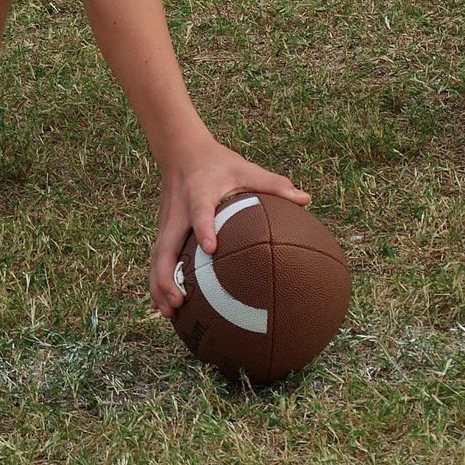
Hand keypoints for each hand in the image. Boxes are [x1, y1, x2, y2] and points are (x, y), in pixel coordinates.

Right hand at [150, 137, 310, 317]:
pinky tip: (167, 305)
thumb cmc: (219, 163)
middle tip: (180, 301)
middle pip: (166, 245)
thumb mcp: (246, 169)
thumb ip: (274, 185)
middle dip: (168, 275)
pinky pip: (157, 258)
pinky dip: (158, 282)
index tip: (212, 249)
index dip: (204, 228)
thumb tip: (307, 200)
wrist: (182, 152)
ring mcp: (167, 222)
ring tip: (171, 312)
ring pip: (157, 256)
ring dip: (159, 285)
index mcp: (200, 193)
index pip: (200, 211)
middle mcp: (178, 211)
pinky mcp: (162, 230)